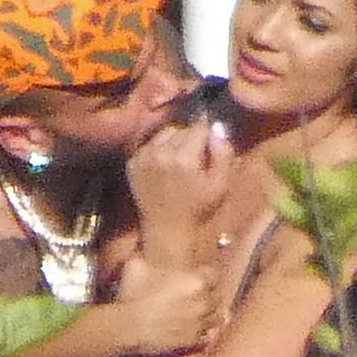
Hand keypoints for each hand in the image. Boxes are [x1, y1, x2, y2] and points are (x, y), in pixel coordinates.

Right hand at [114, 255, 222, 355]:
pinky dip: (206, 332)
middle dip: (210, 294)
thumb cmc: (133, 294)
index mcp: (196, 280)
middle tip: (199, 294)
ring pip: (217, 317)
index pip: (213, 274)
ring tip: (202, 313)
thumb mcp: (137, 266)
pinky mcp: (193, 341)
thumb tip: (144, 256)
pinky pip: (208, 336)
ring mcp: (200, 323)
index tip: (198, 275)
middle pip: (218, 295)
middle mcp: (204, 301)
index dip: (205, 275)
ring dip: (211, 313)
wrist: (129, 326)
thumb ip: (147, 258)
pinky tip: (199, 330)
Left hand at [127, 117, 235, 252]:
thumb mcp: (220, 184)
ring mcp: (143, 157)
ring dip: (174, 141)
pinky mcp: (132, 163)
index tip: (210, 143)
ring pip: (164, 133)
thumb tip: (217, 127)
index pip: (199, 126)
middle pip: (181, 128)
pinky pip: (150, 144)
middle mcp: (160, 153)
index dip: (207, 133)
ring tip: (179, 161)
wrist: (166, 230)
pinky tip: (164, 166)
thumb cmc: (198, 210)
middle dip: (191, 138)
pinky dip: (159, 149)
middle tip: (196, 158)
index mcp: (184, 158)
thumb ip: (223, 153)